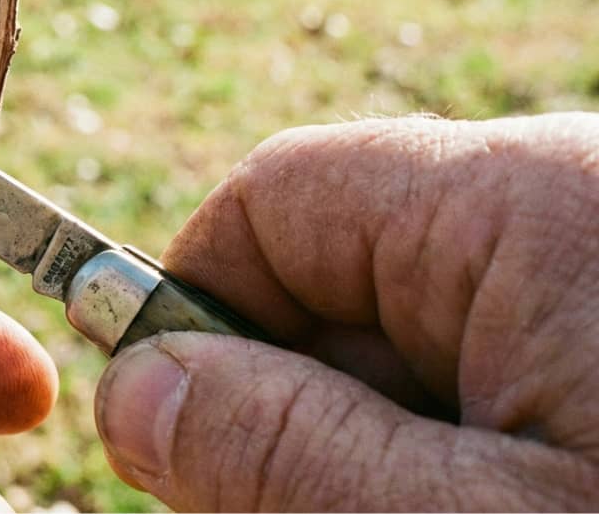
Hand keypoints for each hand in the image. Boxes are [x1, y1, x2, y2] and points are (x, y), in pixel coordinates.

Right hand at [96, 112, 598, 510]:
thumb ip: (287, 449)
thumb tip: (129, 391)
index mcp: (526, 198)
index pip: (275, 199)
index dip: (192, 316)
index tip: (172, 446)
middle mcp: (564, 207)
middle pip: (333, 285)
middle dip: (297, 412)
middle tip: (342, 512)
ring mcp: (596, 278)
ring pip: (408, 354)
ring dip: (380, 456)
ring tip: (448, 507)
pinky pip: (488, 381)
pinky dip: (457, 464)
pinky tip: (489, 499)